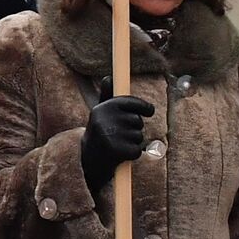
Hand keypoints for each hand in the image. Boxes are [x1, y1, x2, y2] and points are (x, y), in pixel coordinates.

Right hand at [80, 78, 154, 192]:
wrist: (88, 161)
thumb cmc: (98, 133)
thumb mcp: (99, 114)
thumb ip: (106, 96)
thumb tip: (108, 77)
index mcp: (102, 108)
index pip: (130, 102)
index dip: (144, 106)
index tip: (150, 111)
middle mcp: (104, 120)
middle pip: (137, 121)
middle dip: (135, 128)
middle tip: (121, 134)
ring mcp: (110, 136)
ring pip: (139, 136)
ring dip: (134, 142)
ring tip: (119, 144)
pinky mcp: (116, 151)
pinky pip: (137, 150)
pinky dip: (134, 154)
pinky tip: (122, 154)